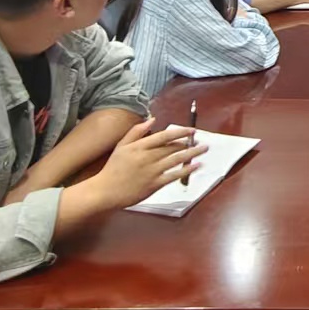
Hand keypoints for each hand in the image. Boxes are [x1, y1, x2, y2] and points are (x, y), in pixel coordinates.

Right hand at [80, 118, 206, 210]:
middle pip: (173, 147)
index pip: (164, 136)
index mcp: (139, 146)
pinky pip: (174, 175)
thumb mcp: (121, 146)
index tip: (192, 130)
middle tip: (201, 140)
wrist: (105, 191)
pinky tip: (196, 165)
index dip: (180, 132)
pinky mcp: (154, 184)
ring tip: (203, 149)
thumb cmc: (113, 168)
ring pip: (176, 160)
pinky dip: (187, 170)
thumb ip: (136, 131)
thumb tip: (152, 118)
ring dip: (192, 153)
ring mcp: (152, 171)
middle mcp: (148, 157)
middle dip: (189, 143)